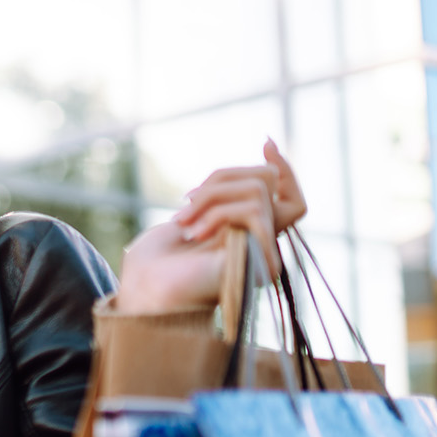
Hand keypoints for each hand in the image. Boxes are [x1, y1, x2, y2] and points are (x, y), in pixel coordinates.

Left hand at [113, 139, 304, 313]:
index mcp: (250, 236)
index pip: (291, 197)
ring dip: (213, 195)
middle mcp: (265, 245)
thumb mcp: (195, 213)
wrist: (145, 294)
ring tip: (184, 219)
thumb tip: (267, 153)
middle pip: (269, 181)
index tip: (267, 142)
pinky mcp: (262, 260)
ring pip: (258, 190)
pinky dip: (218, 212)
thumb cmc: (159, 259)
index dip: (283, 168)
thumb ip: (227, 194)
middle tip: (187, 198)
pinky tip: (194, 233)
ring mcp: (266, 254)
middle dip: (223, 178)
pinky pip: (253, 209)